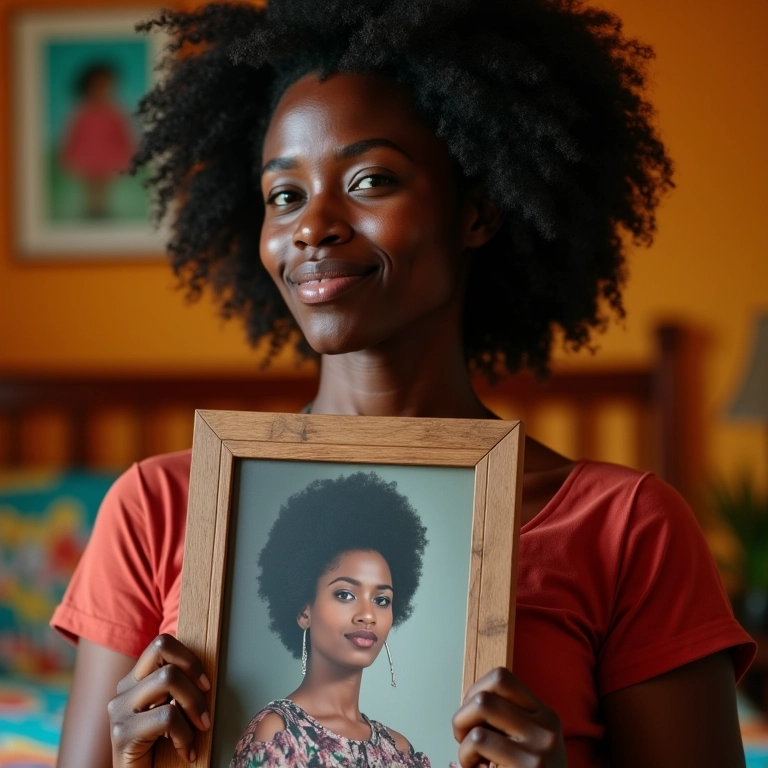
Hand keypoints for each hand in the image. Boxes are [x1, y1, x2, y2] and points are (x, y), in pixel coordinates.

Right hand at [108, 634, 210, 766]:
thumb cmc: (161, 750)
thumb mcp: (171, 711)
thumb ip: (177, 689)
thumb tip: (205, 672)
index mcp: (135, 680)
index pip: (161, 643)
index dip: (189, 656)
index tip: (205, 683)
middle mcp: (124, 689)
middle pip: (164, 651)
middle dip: (194, 675)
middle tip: (205, 707)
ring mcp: (119, 709)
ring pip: (168, 678)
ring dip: (193, 705)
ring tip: (198, 730)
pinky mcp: (122, 733)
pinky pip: (167, 717)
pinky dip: (185, 735)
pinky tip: (186, 751)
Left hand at [452, 667, 566, 767]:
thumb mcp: (528, 746)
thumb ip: (508, 722)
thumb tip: (471, 698)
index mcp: (545, 717)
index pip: (502, 678)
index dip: (475, 690)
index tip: (470, 714)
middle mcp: (546, 728)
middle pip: (486, 693)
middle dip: (463, 714)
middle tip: (465, 738)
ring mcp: (539, 747)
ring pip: (480, 708)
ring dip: (463, 735)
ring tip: (471, 758)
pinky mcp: (528, 767)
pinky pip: (478, 739)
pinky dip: (465, 756)